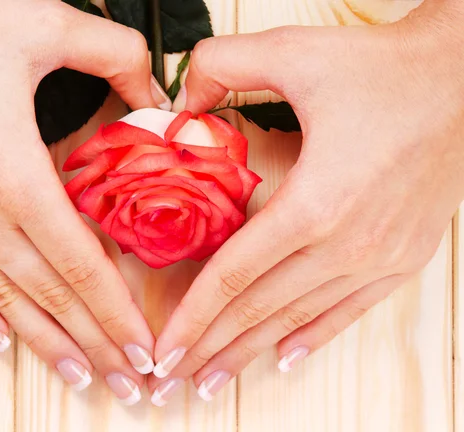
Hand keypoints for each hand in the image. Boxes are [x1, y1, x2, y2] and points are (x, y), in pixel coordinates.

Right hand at [0, 0, 166, 402]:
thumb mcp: (48, 24)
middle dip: (95, 342)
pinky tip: (1, 342)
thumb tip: (160, 98)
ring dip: (45, 343)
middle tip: (130, 380)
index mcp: (11, 172)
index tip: (145, 348)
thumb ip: (120, 60)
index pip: (81, 265)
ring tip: (81, 377)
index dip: (117, 313)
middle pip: (49, 295)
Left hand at [147, 1, 463, 404]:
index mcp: (315, 202)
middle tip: (169, 382)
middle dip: (209, 348)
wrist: (462, 77)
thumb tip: (176, 101)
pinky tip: (283, 356)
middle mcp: (347, 243)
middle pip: (258, 308)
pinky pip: (348, 311)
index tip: (161, 350)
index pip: (234, 274)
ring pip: (297, 318)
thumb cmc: (382, 69)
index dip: (192, 317)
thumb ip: (220, 66)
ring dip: (249, 352)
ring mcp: (378, 257)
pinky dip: (312, 335)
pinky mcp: (402, 257)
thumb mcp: (292, 50)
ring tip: (212, 381)